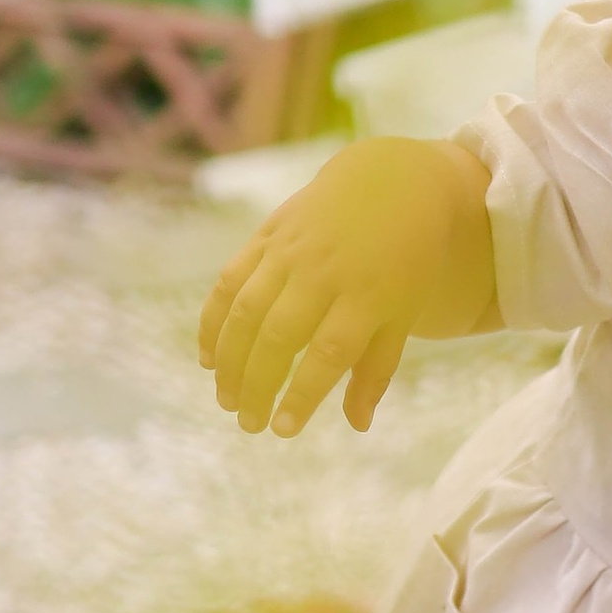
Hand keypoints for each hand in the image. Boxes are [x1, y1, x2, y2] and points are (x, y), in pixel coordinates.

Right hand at [198, 138, 494, 436]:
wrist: (390, 182)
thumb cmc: (404, 261)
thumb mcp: (403, 313)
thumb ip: (377, 370)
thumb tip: (358, 426)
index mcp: (367, 294)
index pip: (328, 352)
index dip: (302, 393)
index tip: (283, 430)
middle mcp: (325, 271)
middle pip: (279, 335)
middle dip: (258, 385)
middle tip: (248, 423)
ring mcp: (292, 250)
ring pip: (246, 310)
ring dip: (229, 359)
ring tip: (226, 400)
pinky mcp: (268, 235)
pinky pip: (230, 280)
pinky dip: (213, 320)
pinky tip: (208, 358)